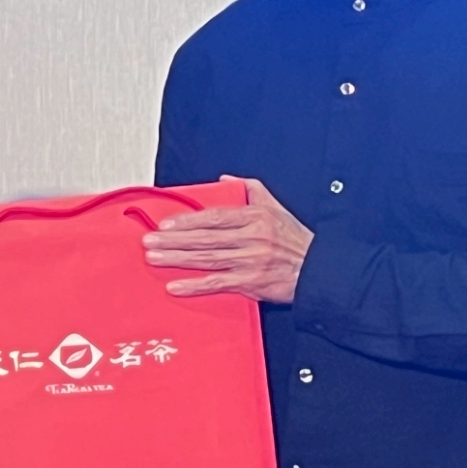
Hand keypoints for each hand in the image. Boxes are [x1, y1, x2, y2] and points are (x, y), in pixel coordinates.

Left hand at [143, 176, 311, 302]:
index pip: (213, 217)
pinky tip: (175, 286)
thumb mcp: (276, 208)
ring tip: (154, 258)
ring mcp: (250, 261)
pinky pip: (217, 284)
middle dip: (173, 239)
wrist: (318, 271)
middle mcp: (251, 238)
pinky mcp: (251, 282)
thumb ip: (252, 190)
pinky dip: (194, 286)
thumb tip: (226, 181)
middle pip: (204, 238)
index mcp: (255, 217)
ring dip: (176, 259)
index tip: (165, 223)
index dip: (187, 220)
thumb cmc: (296, 242)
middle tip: (149, 240)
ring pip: (206, 259)